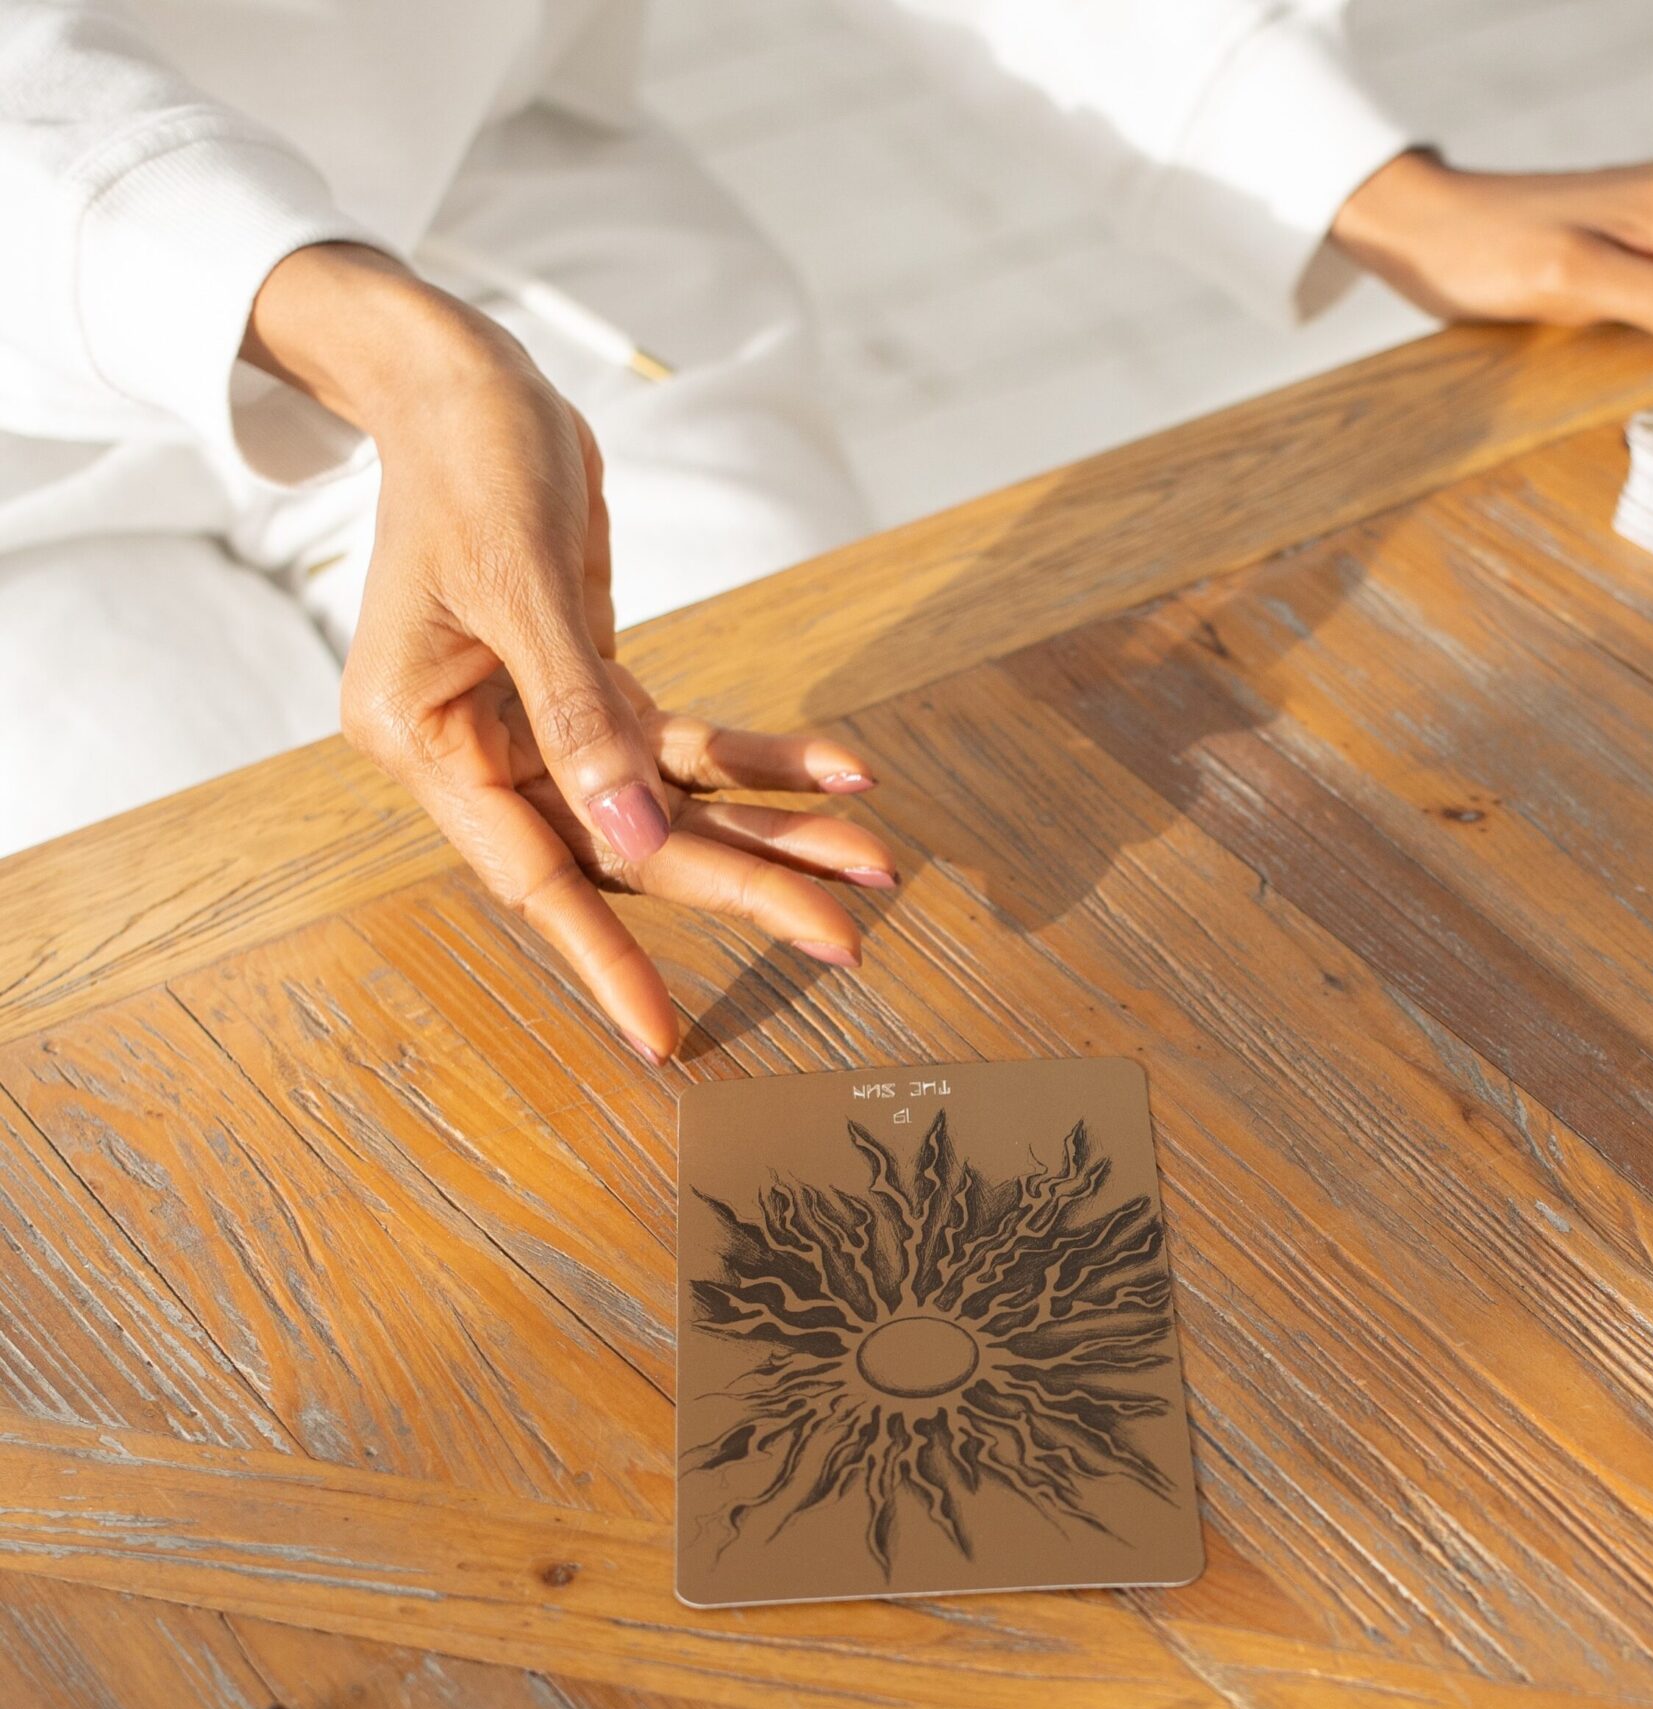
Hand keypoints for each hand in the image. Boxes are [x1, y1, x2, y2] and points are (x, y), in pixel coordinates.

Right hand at [243, 245, 893, 1063]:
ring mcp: (538, 730)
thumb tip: (631, 841)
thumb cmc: (470, 457)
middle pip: (626, 848)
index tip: (662, 1034)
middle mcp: (478, 752)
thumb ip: (576, 716)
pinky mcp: (591, 692)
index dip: (602, 955)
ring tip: (875, 861)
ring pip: (669, 809)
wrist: (462, 376)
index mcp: (424, 741)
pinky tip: (842, 772)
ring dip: (774, 831)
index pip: (530, 872)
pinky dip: (764, 760)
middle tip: (846, 936)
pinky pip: (688, 748)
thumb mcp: (522, 582)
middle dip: (742, 886)